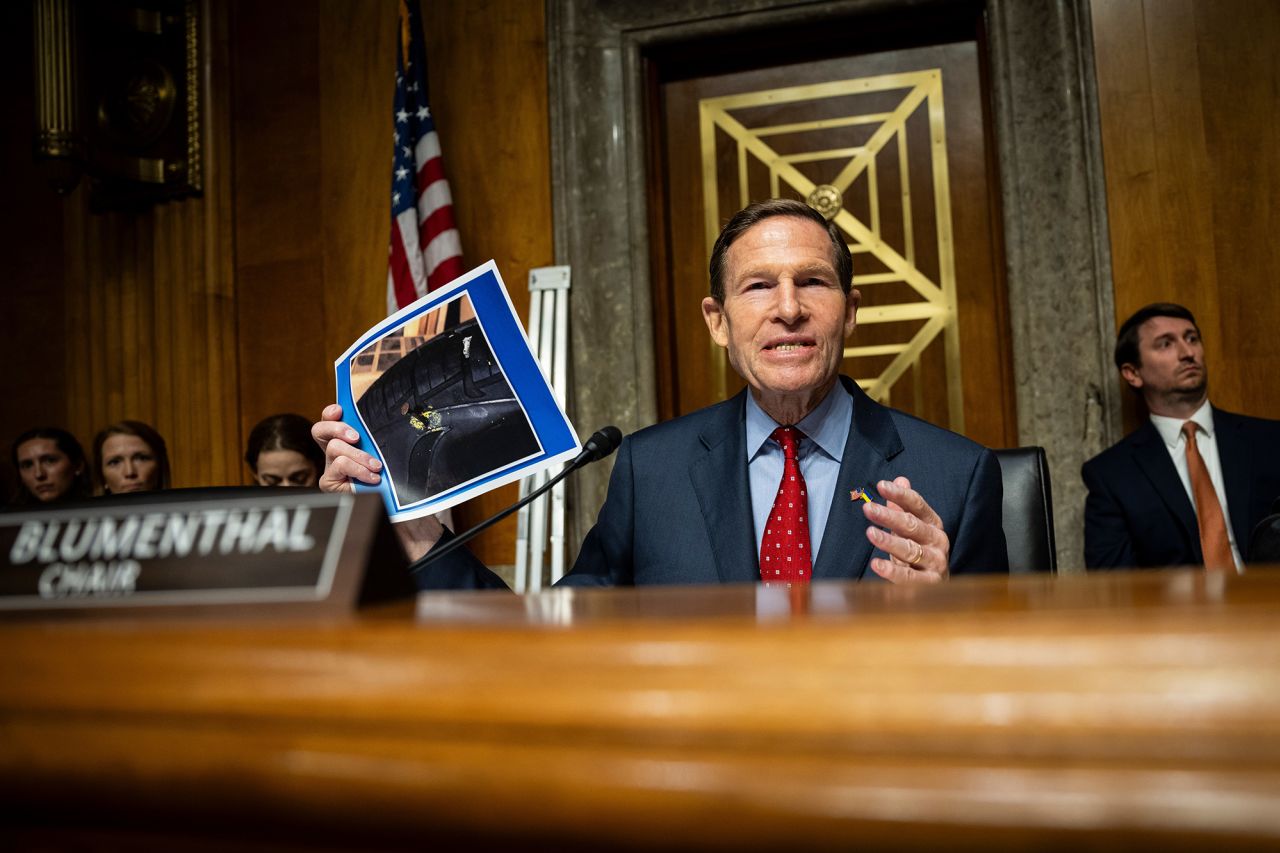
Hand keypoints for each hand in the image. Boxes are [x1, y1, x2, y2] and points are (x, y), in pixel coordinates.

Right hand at [311, 404, 442, 559]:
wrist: (400, 513)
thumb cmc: (396, 481)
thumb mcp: (388, 455)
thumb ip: (378, 440)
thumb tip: (381, 417)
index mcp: (347, 444)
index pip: (331, 421)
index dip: (331, 414)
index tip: (341, 409)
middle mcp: (335, 455)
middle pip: (320, 431)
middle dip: (337, 427)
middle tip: (356, 436)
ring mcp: (331, 469)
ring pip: (334, 448)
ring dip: (358, 455)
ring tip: (375, 467)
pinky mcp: (329, 484)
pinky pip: (339, 465)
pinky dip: (357, 469)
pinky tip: (371, 478)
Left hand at [861, 476, 950, 582]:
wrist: (937, 587)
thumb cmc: (920, 552)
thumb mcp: (912, 528)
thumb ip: (905, 506)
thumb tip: (900, 479)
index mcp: (933, 524)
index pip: (917, 505)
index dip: (900, 494)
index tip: (881, 485)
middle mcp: (937, 541)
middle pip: (912, 526)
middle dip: (889, 516)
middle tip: (868, 508)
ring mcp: (935, 563)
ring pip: (910, 550)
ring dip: (889, 541)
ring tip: (871, 533)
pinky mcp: (928, 583)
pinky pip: (908, 577)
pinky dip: (892, 572)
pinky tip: (877, 565)